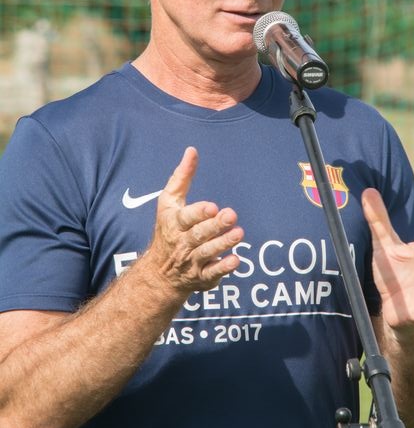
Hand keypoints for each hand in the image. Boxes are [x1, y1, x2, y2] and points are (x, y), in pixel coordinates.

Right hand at [148, 147, 242, 295]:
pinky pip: (212, 274)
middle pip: (199, 235)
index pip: (186, 218)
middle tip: (231, 215)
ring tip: (238, 233)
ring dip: (223, 244)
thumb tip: (192, 150)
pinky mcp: (202, 277)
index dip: (198, 213)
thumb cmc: (168, 229)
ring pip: (207, 253)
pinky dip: (222, 268)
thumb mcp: (169, 202)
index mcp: (174, 223)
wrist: (159, 273)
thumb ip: (182, 177)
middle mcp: (182, 243)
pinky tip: (236, 260)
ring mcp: (192, 261)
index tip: (212, 207)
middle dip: (214, 226)